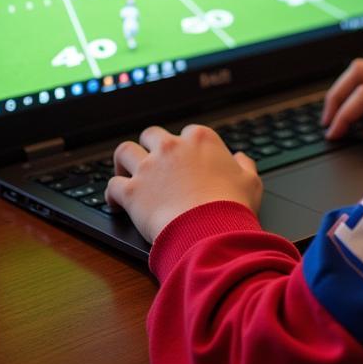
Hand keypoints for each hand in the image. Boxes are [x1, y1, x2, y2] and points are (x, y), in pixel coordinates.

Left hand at [106, 124, 262, 243]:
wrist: (209, 230)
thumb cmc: (232, 206)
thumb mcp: (250, 182)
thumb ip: (244, 166)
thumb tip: (240, 159)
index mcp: (200, 140)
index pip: (188, 132)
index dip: (186, 146)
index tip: (186, 159)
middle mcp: (171, 147)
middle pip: (151, 135)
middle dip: (150, 146)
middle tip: (152, 161)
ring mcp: (149, 167)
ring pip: (124, 152)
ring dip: (124, 162)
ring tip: (125, 172)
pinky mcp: (132, 191)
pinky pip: (112, 186)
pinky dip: (112, 194)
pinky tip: (116, 203)